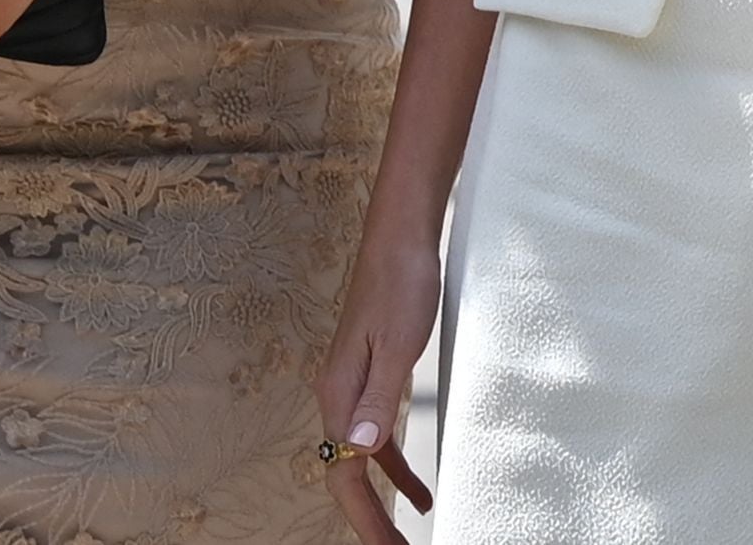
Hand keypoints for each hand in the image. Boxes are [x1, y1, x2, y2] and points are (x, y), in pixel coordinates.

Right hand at [315, 212, 440, 542]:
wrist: (401, 236)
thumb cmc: (402, 282)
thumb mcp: (398, 343)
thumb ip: (380, 399)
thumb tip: (360, 452)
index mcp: (339, 393)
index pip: (344, 474)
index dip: (364, 518)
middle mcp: (338, 395)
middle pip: (347, 475)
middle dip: (369, 519)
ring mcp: (353, 386)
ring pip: (361, 460)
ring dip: (381, 499)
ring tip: (405, 534)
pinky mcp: (371, 375)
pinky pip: (375, 437)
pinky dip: (393, 466)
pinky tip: (414, 487)